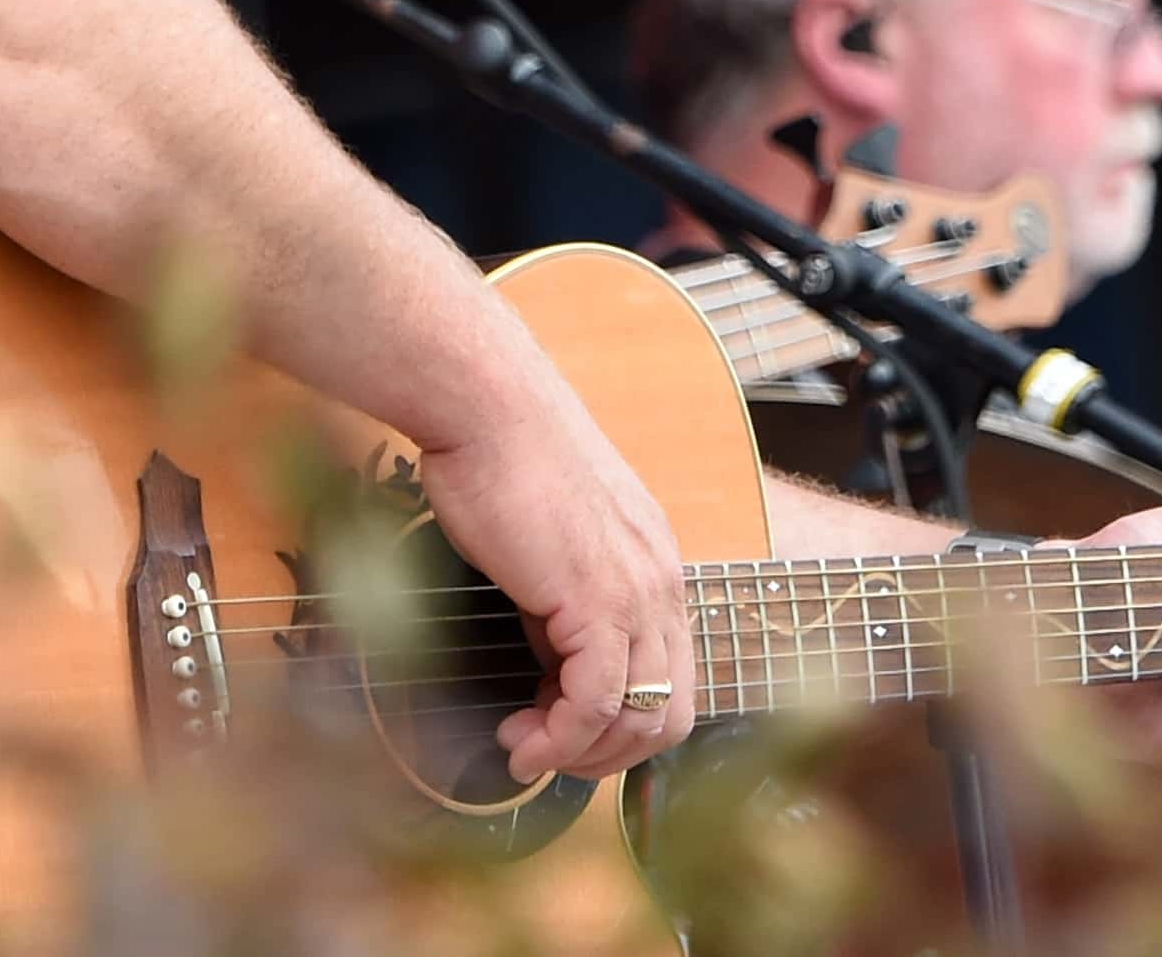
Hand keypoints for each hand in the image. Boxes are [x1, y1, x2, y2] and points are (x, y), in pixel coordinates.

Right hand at [414, 381, 696, 783]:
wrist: (488, 407)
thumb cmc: (502, 458)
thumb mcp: (551, 543)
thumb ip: (564, 603)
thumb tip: (549, 667)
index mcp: (655, 563)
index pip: (671, 676)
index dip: (618, 723)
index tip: (556, 726)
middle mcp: (662, 579)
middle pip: (673, 710)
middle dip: (609, 754)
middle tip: (546, 752)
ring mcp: (639, 590)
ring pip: (643, 716)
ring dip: (582, 755)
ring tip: (523, 747)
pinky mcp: (599, 598)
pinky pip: (598, 701)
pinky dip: (560, 739)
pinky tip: (520, 738)